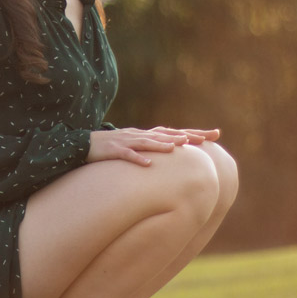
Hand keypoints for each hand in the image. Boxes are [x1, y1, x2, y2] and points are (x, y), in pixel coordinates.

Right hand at [86, 126, 220, 165]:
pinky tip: (148, 165)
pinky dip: (138, 159)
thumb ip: (149, 148)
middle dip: (187, 135)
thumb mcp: (132, 147)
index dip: (194, 133)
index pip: (173, 132)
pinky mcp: (113, 150)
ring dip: (163, 144)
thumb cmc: (108, 148)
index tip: (215, 135)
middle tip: (208, 137)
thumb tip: (170, 152)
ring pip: (148, 142)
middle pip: (167, 133)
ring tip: (179, 146)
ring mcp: (126, 141)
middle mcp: (139, 135)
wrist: (81, 145)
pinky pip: (127, 155)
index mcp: (145, 135)